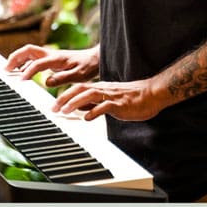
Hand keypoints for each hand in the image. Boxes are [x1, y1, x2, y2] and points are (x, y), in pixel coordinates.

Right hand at [5, 43, 99, 87]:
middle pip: (27, 51)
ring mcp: (49, 55)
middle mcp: (50, 54)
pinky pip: (32, 58)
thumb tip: (46, 81)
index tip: (20, 81)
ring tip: (8, 70)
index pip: (37, 63)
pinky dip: (23, 63)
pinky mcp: (49, 59)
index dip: (28, 71)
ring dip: (17, 59)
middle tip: (5, 70)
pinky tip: (20, 72)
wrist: (95, 59)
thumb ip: (62, 78)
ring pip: (28, 53)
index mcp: (57, 59)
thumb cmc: (88, 67)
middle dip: (14, 59)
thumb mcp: (78, 75)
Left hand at [51, 78, 165, 121]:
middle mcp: (104, 89)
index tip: (54, 105)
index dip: (65, 95)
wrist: (152, 94)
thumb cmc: (131, 99)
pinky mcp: (120, 104)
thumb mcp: (108, 100)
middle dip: (65, 97)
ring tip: (65, 110)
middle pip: (80, 89)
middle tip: (54, 108)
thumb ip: (94, 103)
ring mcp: (112, 96)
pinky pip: (106, 106)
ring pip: (90, 95)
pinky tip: (87, 118)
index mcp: (100, 88)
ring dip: (76, 102)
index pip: (79, 88)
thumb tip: (79, 109)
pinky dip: (95, 111)